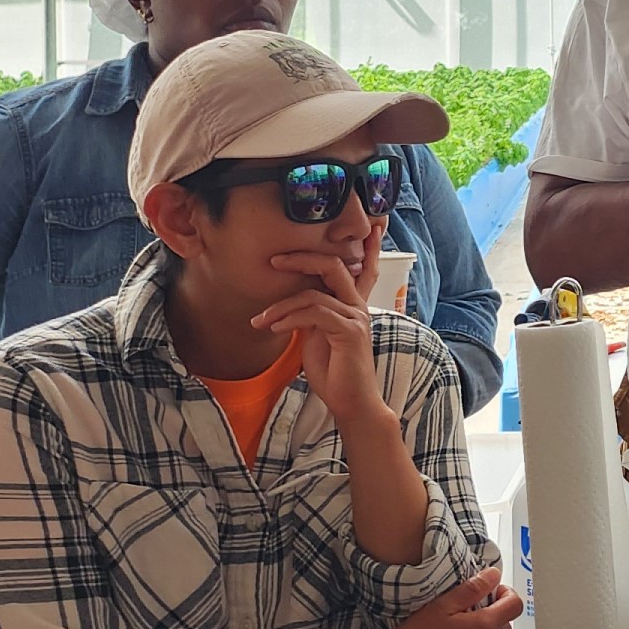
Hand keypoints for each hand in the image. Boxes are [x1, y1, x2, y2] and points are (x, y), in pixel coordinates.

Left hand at [257, 248, 384, 424]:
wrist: (350, 403)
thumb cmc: (334, 372)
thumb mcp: (317, 337)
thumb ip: (312, 315)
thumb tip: (291, 303)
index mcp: (353, 305)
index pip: (364, 268)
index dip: (365, 246)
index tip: (368, 225)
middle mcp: (358, 307)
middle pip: (333, 266)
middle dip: (302, 258)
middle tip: (274, 259)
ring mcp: (356, 318)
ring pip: (314, 293)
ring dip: (280, 305)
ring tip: (260, 320)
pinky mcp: (349, 332)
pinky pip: (314, 313)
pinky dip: (289, 318)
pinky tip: (274, 328)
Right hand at [375, 567, 521, 628]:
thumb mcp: (441, 606)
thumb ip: (471, 589)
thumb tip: (493, 575)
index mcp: (484, 627)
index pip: (515, 605)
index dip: (506, 592)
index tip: (491, 588)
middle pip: (507, 621)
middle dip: (495, 608)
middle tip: (471, 602)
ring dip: (485, 625)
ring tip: (459, 620)